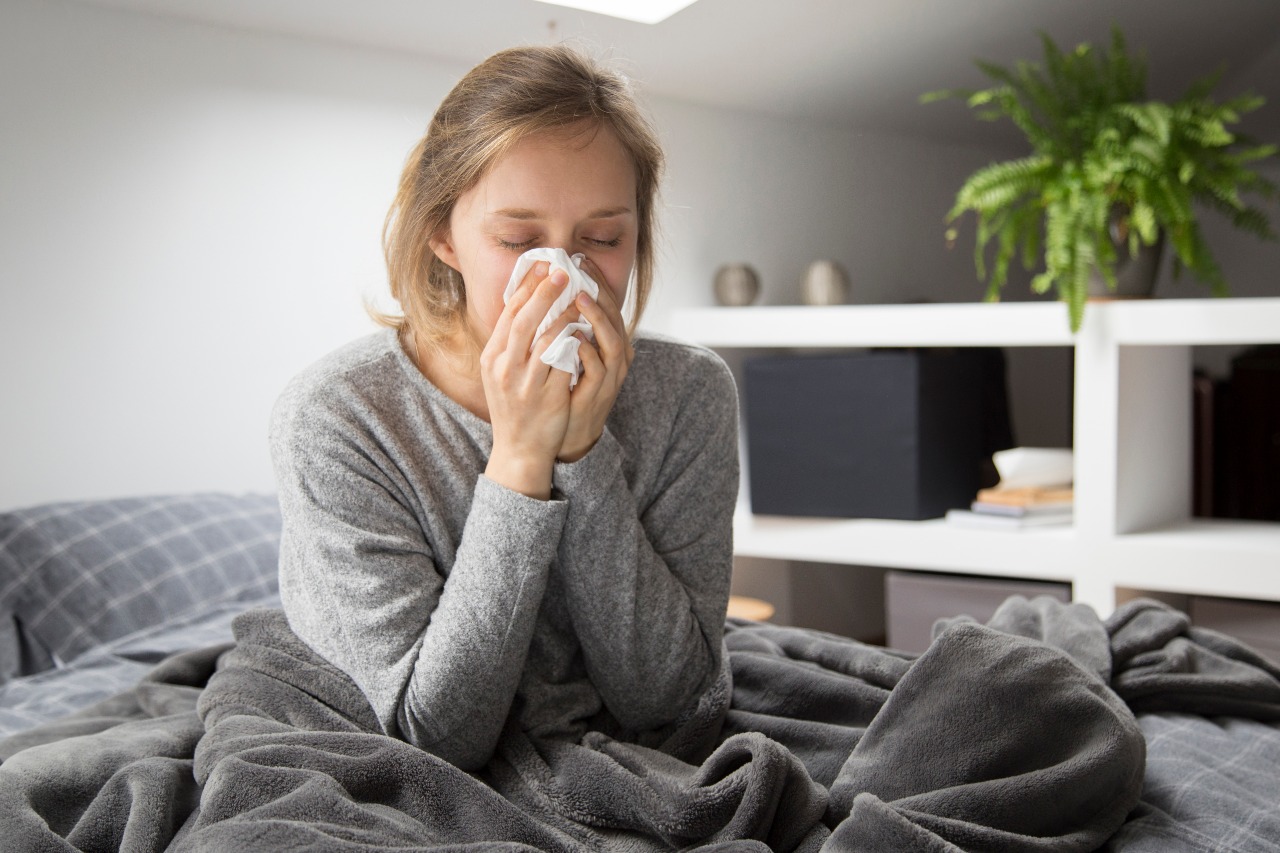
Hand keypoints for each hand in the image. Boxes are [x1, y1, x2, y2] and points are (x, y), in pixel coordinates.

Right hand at [481, 261, 581, 497]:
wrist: (519, 449)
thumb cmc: (514, 407)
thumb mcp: (501, 373)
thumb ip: (511, 343)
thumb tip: (527, 303)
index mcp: (492, 358)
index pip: (508, 314)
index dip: (526, 288)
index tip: (542, 266)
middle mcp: (504, 368)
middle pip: (524, 321)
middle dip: (544, 293)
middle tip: (563, 272)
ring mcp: (525, 384)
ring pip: (545, 339)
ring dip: (564, 315)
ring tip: (579, 298)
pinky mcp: (548, 397)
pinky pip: (564, 363)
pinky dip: (575, 343)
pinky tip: (585, 329)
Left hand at [558, 257, 634, 462]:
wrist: (564, 434)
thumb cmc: (564, 389)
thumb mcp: (566, 352)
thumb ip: (563, 325)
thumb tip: (546, 292)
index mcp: (607, 344)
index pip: (607, 305)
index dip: (596, 281)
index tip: (579, 260)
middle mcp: (615, 358)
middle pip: (615, 318)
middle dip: (600, 293)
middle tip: (581, 271)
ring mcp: (609, 377)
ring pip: (613, 343)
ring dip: (597, 320)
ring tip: (579, 299)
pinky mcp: (598, 395)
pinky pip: (598, 371)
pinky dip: (587, 352)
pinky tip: (573, 337)